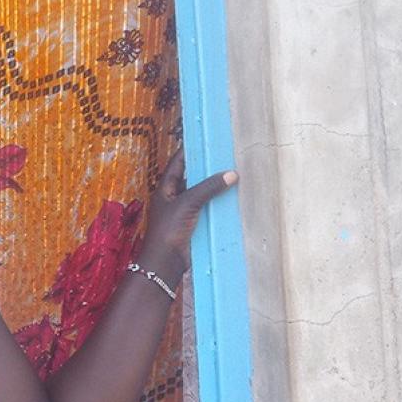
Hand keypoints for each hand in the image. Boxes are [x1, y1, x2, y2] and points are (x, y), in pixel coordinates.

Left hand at [135, 149, 236, 281]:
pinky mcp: (194, 224)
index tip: (204, 139)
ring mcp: (184, 211)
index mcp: (166, 188)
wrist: (166, 262)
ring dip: (215, 187)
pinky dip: (219, 203)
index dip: (189, 151)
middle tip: (226, 156)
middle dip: (207, 169)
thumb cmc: (169, 229)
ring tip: (235, 173)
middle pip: (192, 177)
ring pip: (202, 194)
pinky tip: (234, 198)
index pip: (178, 163)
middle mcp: (174, 197)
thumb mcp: (187, 203)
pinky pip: (208, 209)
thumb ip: (208, 188)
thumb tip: (231, 173)